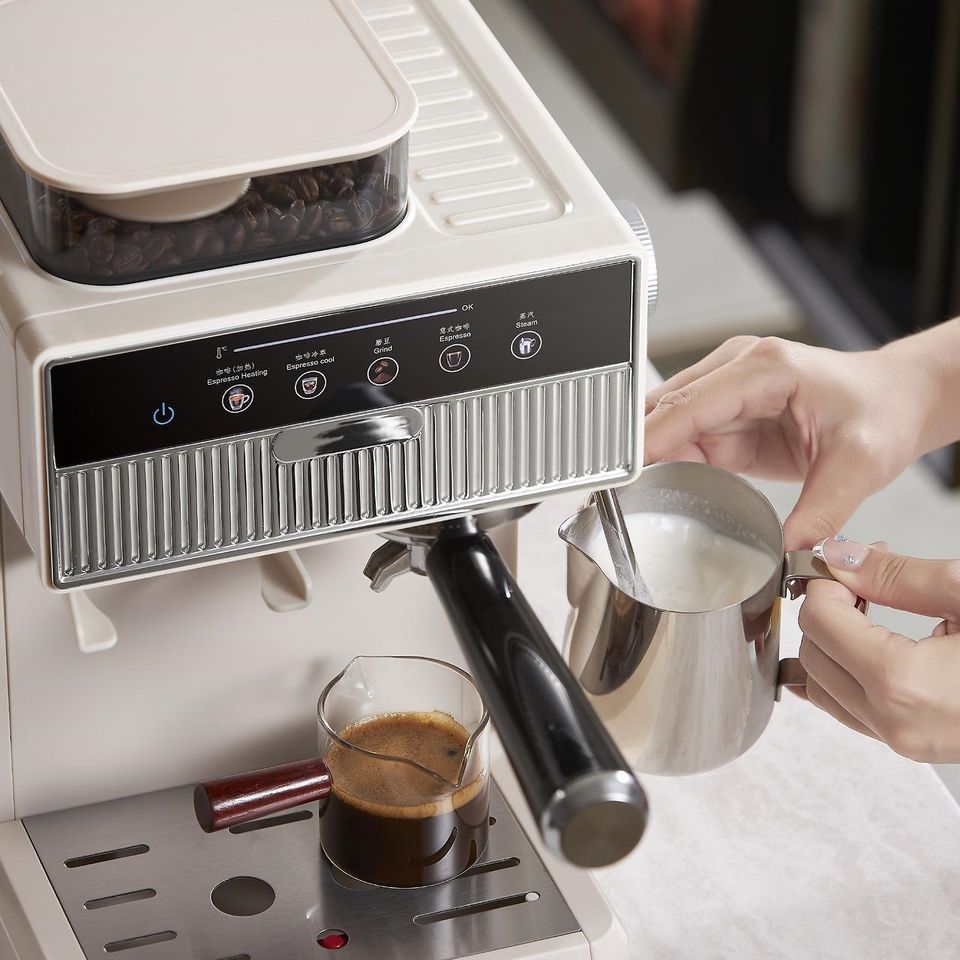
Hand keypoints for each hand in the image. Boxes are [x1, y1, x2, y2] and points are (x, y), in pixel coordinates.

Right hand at [644, 336, 933, 548]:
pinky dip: (667, 460)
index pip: (691, 402)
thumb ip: (824, 507)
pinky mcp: (727, 415)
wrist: (894, 400)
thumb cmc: (880, 410)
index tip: (623, 468)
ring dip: (650, 456)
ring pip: (667, 422)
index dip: (652, 435)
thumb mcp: (861, 463)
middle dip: (638, 448)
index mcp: (766, 369)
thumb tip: (788, 544)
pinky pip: (683, 437)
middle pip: (667, 408)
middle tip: (612, 488)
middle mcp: (739, 371)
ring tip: (626, 491)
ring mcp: (729, 392)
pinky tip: (655, 484)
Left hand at [796, 537, 959, 761]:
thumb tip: (840, 558)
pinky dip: (845, 669)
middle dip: (828, 606)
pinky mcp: (913, 745)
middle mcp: (894, 723)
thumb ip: (895, 575)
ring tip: (873, 604)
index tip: (848, 561)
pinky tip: (870, 637)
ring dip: (833, 638)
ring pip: (822, 683)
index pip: (817, 619)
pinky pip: (849, 707)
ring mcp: (903, 742)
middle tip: (865, 575)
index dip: (825, 581)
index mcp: (902, 684)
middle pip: (812, 650)